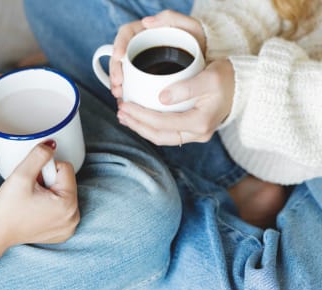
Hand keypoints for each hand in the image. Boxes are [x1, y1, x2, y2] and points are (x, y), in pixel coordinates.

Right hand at [0, 141, 78, 246]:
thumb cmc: (7, 209)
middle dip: (48, 182)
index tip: (33, 181)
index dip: (45, 170)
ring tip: (32, 202)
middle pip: (66, 182)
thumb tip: (52, 144)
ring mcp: (70, 227)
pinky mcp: (64, 232)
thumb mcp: (21, 175)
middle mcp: (74, 217)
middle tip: (30, 192)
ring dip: (49, 193)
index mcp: (68, 204)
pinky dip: (51, 206)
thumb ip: (39, 155)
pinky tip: (36, 211)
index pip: (65, 168)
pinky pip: (62, 209)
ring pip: (64, 194)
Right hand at [110, 10, 205, 98]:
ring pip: (123, 74)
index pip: (127, 34)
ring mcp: (143, 66)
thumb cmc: (200, 44)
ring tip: (120, 96)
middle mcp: (142, 49)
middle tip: (118, 84)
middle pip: (120, 57)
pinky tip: (127, 103)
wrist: (208, 65)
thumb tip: (146, 22)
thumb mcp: (191, 28)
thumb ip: (172, 18)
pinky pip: (132, 87)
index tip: (118, 56)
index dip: (119, 44)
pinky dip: (127, 96)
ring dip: (118, 86)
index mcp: (148, 33)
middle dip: (115, 71)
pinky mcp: (146, 81)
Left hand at [117, 59, 234, 145]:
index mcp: (200, 123)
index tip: (125, 106)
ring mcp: (195, 135)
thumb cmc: (227, 79)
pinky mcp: (192, 131)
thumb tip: (161, 98)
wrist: (243, 86)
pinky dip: (150, 127)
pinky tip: (139, 118)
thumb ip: (186, 88)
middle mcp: (197, 134)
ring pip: (162, 137)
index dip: (141, 116)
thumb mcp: (209, 77)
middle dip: (137, 125)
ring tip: (125, 117)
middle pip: (159, 136)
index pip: (163, 123)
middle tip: (120, 112)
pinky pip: (167, 133)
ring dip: (141, 128)